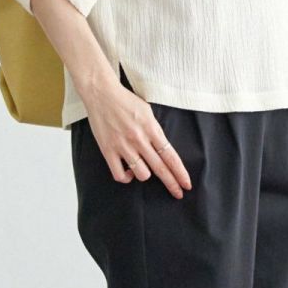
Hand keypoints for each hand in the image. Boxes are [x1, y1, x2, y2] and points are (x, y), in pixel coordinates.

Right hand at [82, 77, 192, 198]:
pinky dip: (126, 178)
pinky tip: (128, 172)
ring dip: (145, 175)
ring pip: (141, 174)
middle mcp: (139, 139)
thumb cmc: (125, 101)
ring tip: (143, 167)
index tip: (186, 184)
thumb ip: (155, 131)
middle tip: (178, 194)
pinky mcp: (108, 150)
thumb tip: (163, 149)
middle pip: (160, 168)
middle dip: (172, 183)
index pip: (171, 156)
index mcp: (152, 129)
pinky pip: (119, 174)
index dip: (180, 173)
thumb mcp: (148, 112)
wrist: (101, 94)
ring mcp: (123, 146)